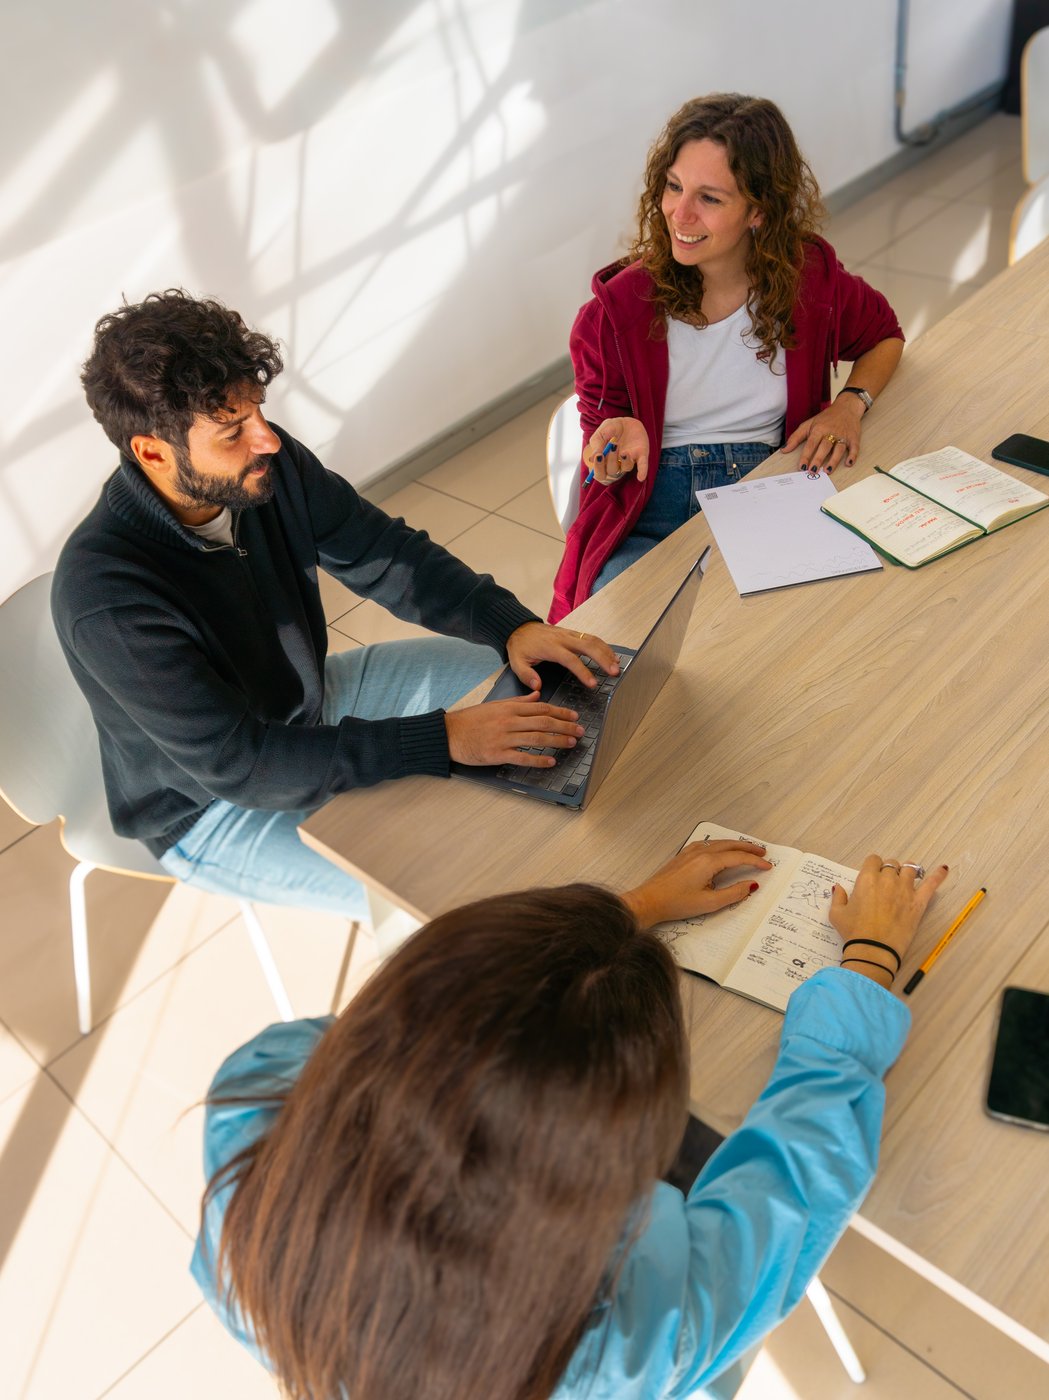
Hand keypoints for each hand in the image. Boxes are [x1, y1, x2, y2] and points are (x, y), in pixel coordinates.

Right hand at [445, 692, 583, 766]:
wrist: (448, 734)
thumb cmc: (470, 720)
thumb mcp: (495, 704)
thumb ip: (517, 700)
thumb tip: (537, 695)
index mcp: (509, 707)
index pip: (541, 708)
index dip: (561, 712)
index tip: (574, 716)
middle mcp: (508, 721)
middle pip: (543, 722)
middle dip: (565, 726)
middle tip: (580, 730)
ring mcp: (503, 738)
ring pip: (536, 738)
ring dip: (557, 741)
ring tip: (571, 743)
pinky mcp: (497, 753)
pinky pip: (522, 757)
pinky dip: (538, 759)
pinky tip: (550, 761)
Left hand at [506, 620, 620, 691]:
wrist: (519, 627)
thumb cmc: (520, 646)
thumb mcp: (517, 662)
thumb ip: (526, 675)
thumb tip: (538, 686)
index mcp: (551, 647)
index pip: (571, 659)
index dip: (583, 671)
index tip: (593, 683)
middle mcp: (563, 638)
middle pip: (588, 646)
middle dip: (603, 659)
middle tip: (614, 672)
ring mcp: (569, 634)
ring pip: (592, 640)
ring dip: (606, 652)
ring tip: (616, 665)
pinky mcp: (573, 633)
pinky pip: (591, 638)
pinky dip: (603, 646)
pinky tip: (611, 655)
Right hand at [585, 416, 650, 482]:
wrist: (625, 421)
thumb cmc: (610, 429)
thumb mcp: (600, 433)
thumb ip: (596, 444)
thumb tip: (592, 458)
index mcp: (604, 461)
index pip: (600, 474)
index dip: (598, 468)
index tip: (598, 456)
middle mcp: (617, 464)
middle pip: (612, 472)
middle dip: (611, 461)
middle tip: (612, 446)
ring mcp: (629, 459)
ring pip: (626, 467)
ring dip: (625, 461)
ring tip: (623, 451)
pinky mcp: (641, 454)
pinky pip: (642, 465)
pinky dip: (642, 470)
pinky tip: (641, 477)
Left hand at [622, 840, 772, 927]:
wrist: (649, 900)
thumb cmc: (676, 903)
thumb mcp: (710, 903)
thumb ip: (734, 893)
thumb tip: (752, 885)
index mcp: (708, 862)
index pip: (738, 857)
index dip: (755, 861)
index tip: (768, 865)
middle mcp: (700, 852)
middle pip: (730, 845)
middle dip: (748, 847)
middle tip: (763, 851)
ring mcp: (690, 852)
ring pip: (718, 843)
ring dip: (735, 845)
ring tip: (747, 849)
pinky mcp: (683, 855)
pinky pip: (707, 844)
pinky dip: (720, 845)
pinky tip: (722, 850)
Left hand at [783, 394, 865, 473]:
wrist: (846, 407)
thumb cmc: (825, 418)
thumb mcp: (808, 424)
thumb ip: (796, 437)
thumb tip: (784, 450)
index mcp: (819, 429)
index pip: (811, 444)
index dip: (806, 456)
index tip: (802, 467)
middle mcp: (831, 432)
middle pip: (824, 447)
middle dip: (818, 459)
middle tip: (813, 471)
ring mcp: (843, 435)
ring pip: (839, 449)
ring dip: (834, 460)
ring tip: (827, 471)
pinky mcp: (854, 437)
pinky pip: (854, 448)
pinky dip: (853, 456)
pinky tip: (848, 464)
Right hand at [830, 854, 948, 984]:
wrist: (873, 949)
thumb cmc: (854, 932)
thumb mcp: (837, 914)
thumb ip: (838, 897)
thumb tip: (838, 887)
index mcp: (867, 879)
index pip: (873, 860)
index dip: (873, 866)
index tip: (872, 875)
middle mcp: (887, 880)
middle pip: (892, 864)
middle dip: (889, 870)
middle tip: (886, 883)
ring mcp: (905, 890)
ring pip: (910, 869)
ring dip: (907, 871)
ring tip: (906, 878)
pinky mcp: (918, 903)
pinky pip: (931, 884)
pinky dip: (938, 875)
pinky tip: (944, 869)